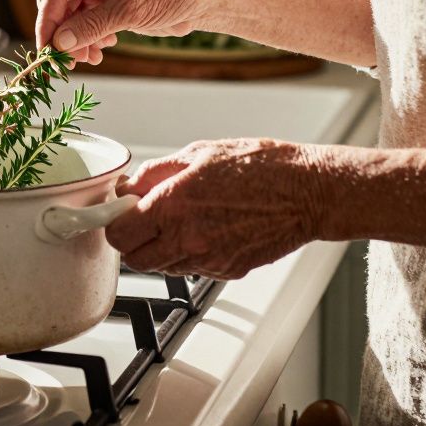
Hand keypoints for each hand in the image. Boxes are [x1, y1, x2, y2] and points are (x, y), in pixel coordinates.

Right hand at [35, 0, 211, 63]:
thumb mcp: (131, 9)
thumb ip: (92, 25)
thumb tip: (60, 43)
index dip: (48, 22)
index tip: (47, 50)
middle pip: (59, 5)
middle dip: (62, 35)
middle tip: (66, 62)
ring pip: (70, 19)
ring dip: (76, 42)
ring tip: (89, 59)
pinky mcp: (106, 3)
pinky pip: (85, 24)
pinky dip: (88, 41)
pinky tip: (99, 51)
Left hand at [106, 139, 326, 279]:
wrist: (309, 191)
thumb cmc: (261, 166)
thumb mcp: (198, 154)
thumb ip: (155, 173)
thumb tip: (128, 187)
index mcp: (173, 204)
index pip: (118, 234)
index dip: (116, 223)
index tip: (123, 212)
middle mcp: (187, 237)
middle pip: (135, 260)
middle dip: (134, 241)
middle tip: (147, 220)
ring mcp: (208, 259)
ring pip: (163, 268)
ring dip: (162, 249)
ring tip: (183, 221)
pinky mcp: (227, 271)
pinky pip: (192, 269)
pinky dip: (190, 255)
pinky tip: (207, 230)